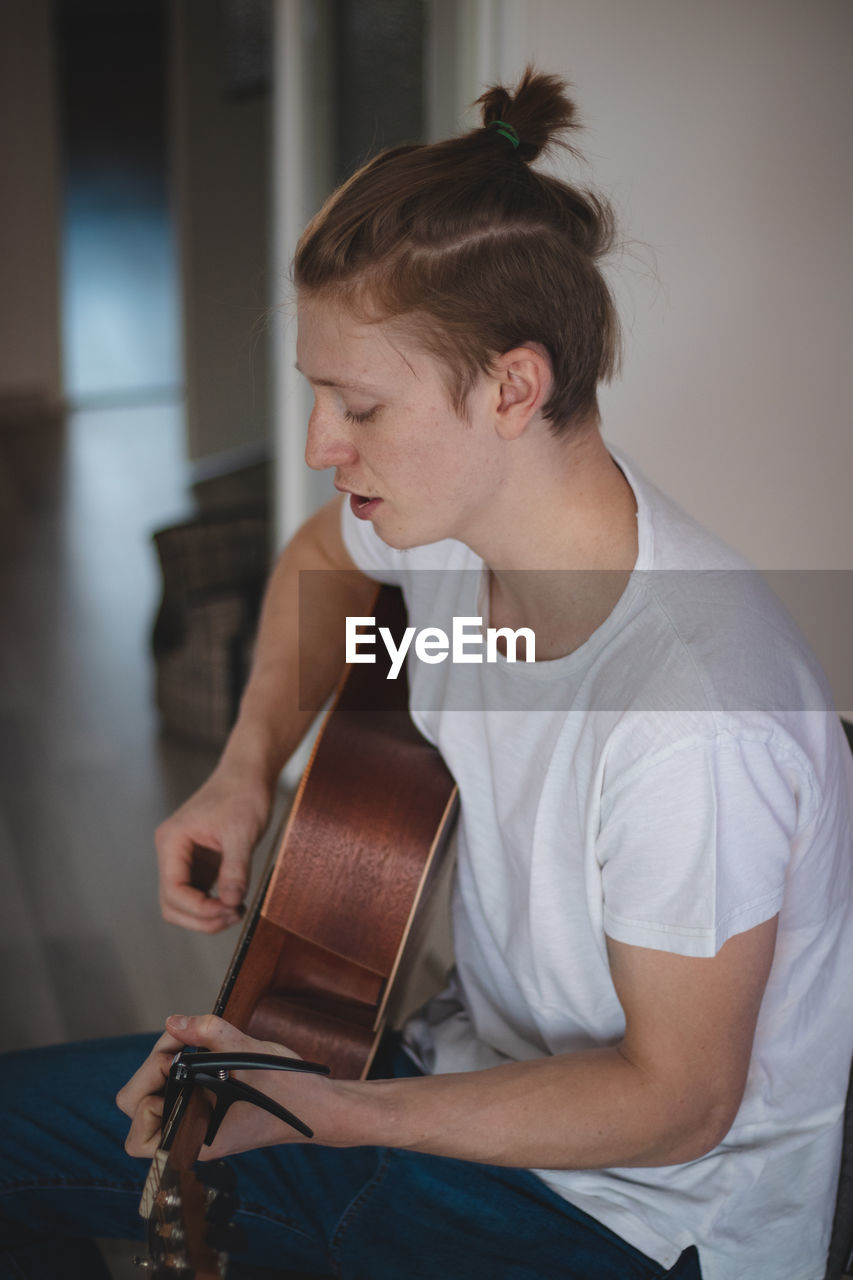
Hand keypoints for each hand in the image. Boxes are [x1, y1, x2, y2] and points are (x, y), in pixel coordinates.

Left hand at [117, 1015, 338, 1160]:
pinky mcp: (206, 1108)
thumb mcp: (251, 1055)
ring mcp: (197, 1122)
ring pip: (154, 1096)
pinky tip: (198, 1049)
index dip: (146, 1092)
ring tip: (187, 1042)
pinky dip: (178, 1066)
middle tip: (178, 1045)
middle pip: (138, 1110)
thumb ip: (210, 1034)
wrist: (318, 1106)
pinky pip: (174, 1090)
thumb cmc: (290, 1091)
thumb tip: (173, 1021)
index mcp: (196, 1141)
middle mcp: (191, 1136)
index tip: (175, 1061)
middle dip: (150, 1072)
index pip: (137, 1135)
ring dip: (164, 1066)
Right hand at [155, 764, 271, 931]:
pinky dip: (213, 904)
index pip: (173, 890)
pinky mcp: (199, 862)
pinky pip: (198, 893)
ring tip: (237, 910)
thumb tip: (230, 902)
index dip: (199, 908)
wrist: (249, 774)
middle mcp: (171, 852)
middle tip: (234, 915)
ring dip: (207, 914)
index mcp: (172, 841)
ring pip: (183, 903)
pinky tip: (236, 902)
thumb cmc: (242, 794)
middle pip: (172, 903)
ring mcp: (184, 859)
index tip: (229, 910)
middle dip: (201, 917)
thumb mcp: (242, 832)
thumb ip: (235, 869)